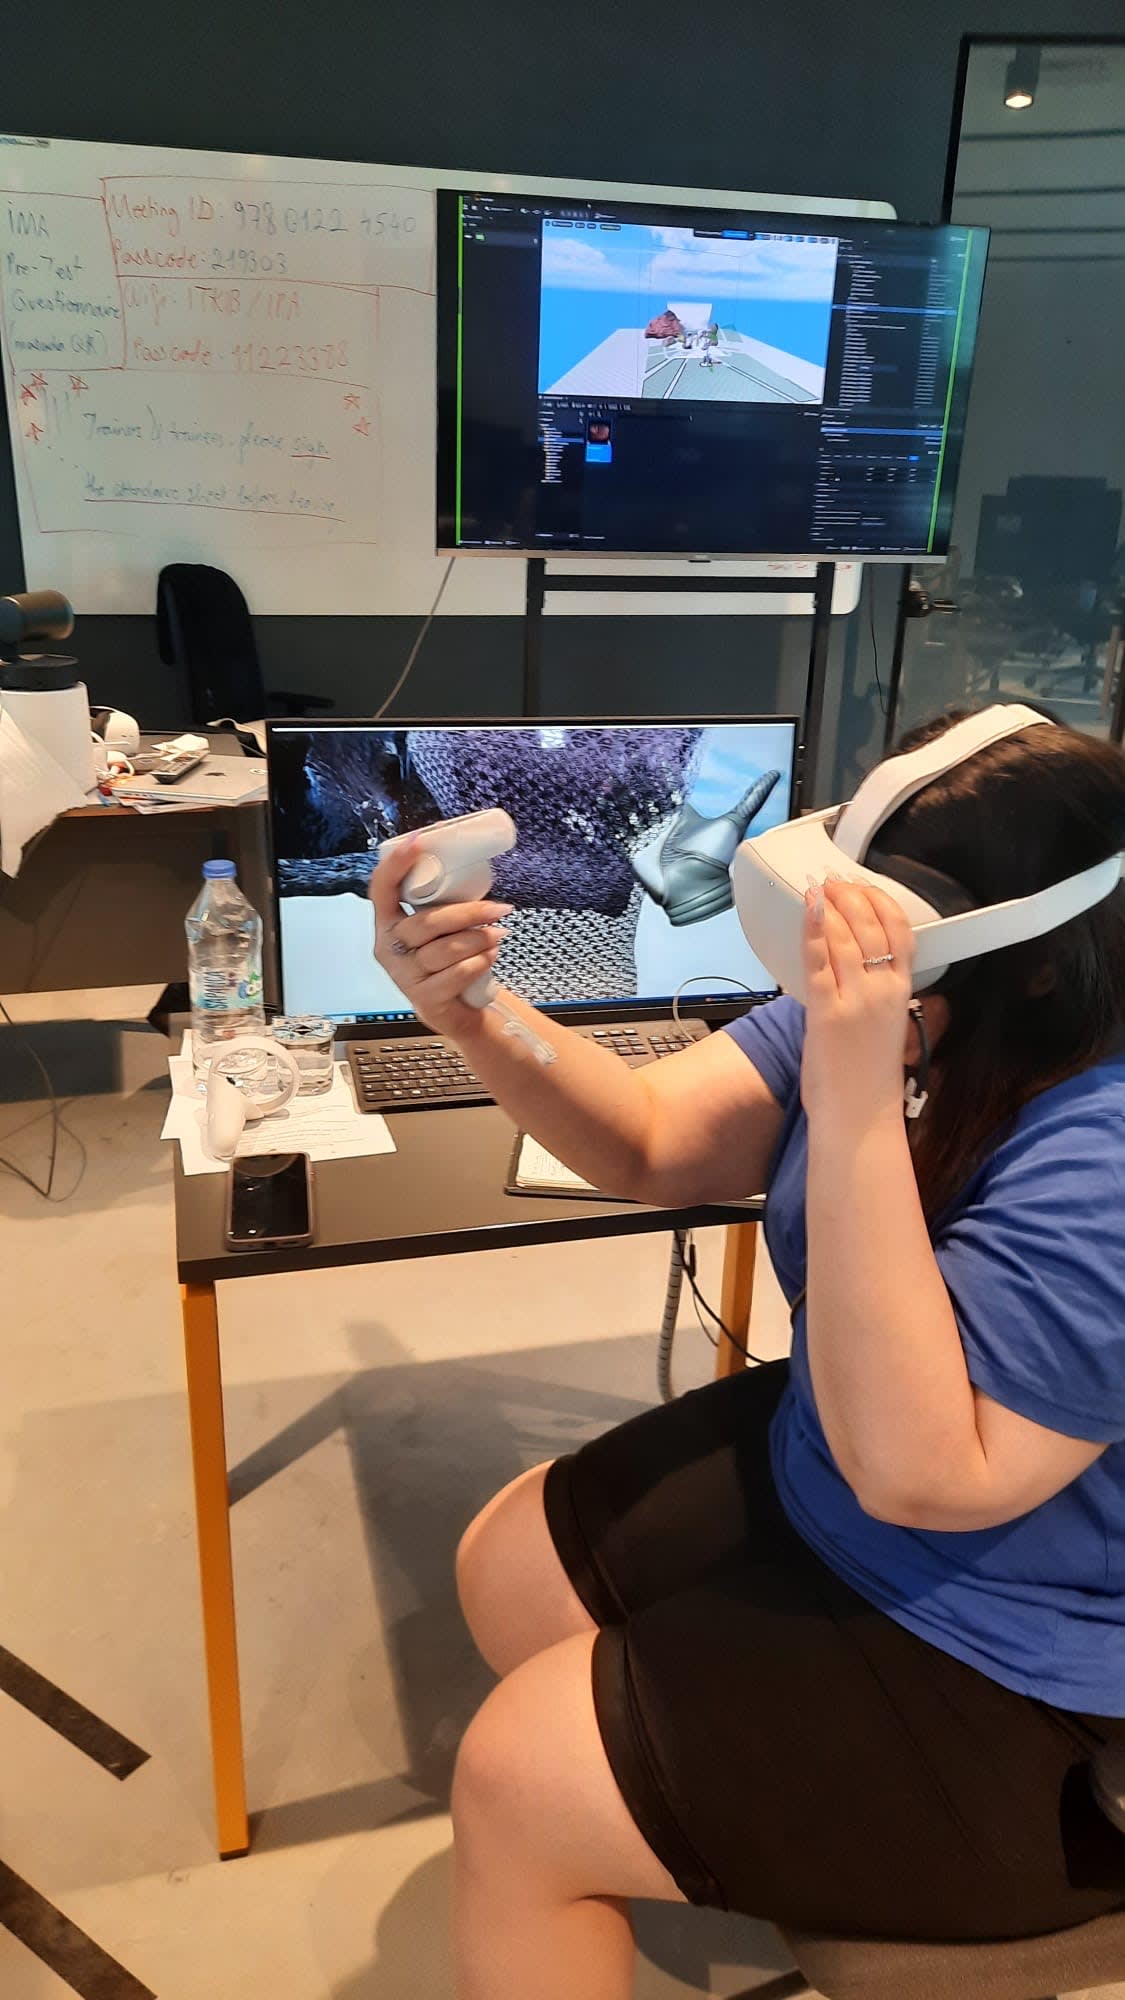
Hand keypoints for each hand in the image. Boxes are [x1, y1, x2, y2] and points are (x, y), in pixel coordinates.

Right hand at [368, 834, 512, 1039]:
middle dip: (468, 914)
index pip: (382, 890)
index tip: (418, 841)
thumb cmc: (449, 961)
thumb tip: (471, 863)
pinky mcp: (426, 1000)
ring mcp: (405, 977)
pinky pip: (457, 974)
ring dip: (479, 940)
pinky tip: (489, 957)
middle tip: (499, 909)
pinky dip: (480, 962)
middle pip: (426, 923)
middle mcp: (389, 950)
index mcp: (388, 924)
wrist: (456, 1012)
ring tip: (498, 935)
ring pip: (445, 950)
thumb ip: (443, 905)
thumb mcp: (440, 931)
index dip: (396, 865)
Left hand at [800, 877, 915, 1134]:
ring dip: (832, 905)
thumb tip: (848, 969)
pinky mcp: (826, 1010)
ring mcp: (855, 999)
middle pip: (872, 927)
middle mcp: (883, 991)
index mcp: (901, 995)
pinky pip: (820, 960)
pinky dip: (815, 929)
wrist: (859, 1115)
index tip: (866, 888)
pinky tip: (811, 908)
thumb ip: (872, 996)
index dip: (883, 904)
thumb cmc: (868, 1079)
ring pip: (846, 937)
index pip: (902, 934)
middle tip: (835, 881)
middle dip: (853, 897)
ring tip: (820, 886)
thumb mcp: (885, 1028)